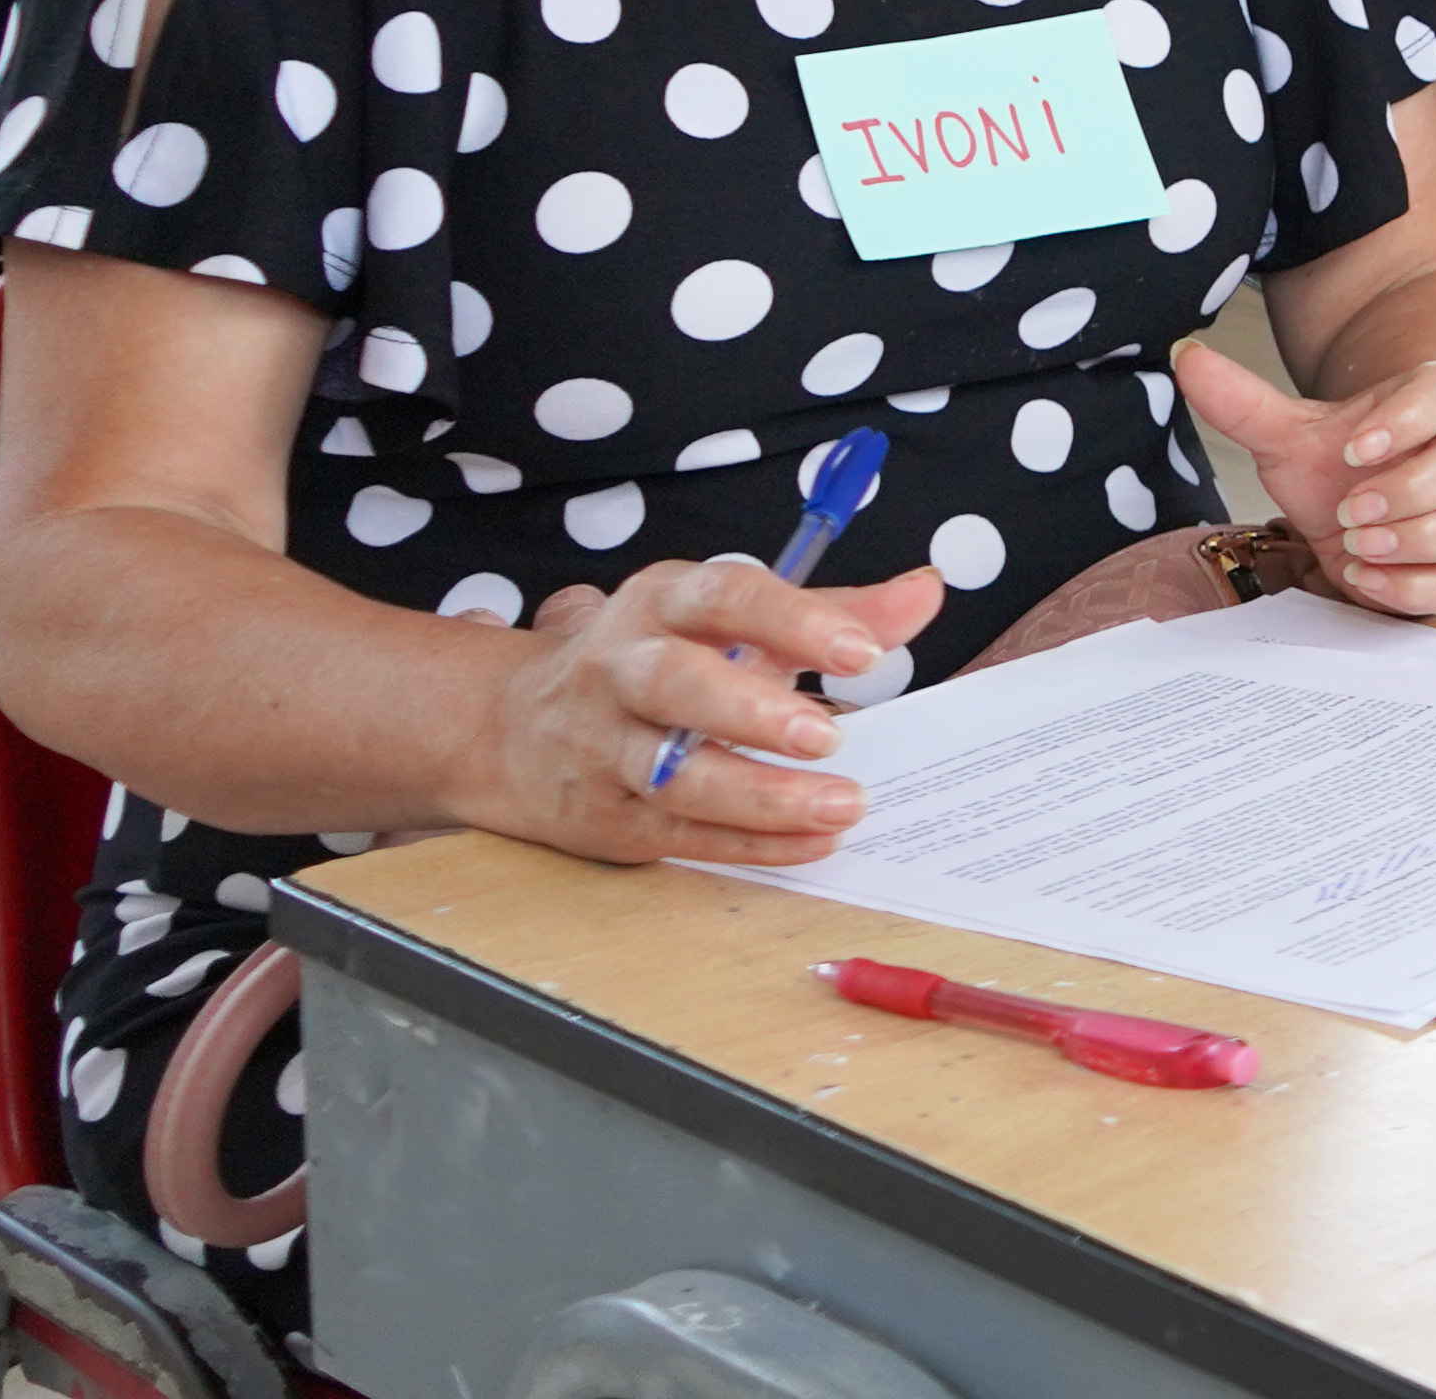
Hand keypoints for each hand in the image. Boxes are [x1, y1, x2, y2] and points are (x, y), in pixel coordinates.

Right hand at [476, 558, 952, 867]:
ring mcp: (606, 748)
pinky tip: (812, 842)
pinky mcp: (607, 816)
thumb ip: (832, 611)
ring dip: (761, 796)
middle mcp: (621, 671)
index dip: (792, 620)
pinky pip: (681, 834)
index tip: (862, 649)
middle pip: (675, 686)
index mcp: (660, 604)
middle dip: (750, 710)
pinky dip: (750, 843)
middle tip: (828, 734)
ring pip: (674, 776)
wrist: (511, 728)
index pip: (723, 599)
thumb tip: (924, 591)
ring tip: (841, 805)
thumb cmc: (656, 660)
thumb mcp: (731, 620)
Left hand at [1180, 338, 1435, 615]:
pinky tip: (1368, 575)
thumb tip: (1188, 357)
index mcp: (1427, 407)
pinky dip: (1417, 584)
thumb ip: (1241, 401)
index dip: (1409, 419)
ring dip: (1419, 537)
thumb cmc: (1331, 474)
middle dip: (1412, 489)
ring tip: (1357, 545)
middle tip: (1351, 509)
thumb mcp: (1283, 438)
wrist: (1343, 525)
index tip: (1355, 447)